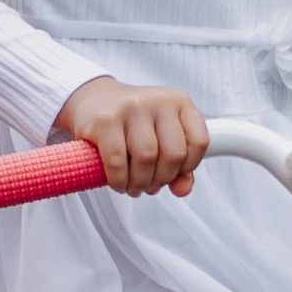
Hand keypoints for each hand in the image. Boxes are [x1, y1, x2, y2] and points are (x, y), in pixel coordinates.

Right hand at [54, 75, 210, 198]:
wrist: (93, 101)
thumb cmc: (131, 122)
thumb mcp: (161, 136)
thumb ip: (179, 165)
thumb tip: (183, 190)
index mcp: (179, 102)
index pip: (199, 142)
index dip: (188, 167)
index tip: (173, 174)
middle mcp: (158, 100)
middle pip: (173, 154)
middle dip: (161, 179)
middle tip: (149, 185)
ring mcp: (132, 107)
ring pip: (146, 159)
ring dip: (140, 183)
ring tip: (133, 185)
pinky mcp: (105, 119)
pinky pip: (118, 161)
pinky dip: (119, 180)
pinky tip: (118, 182)